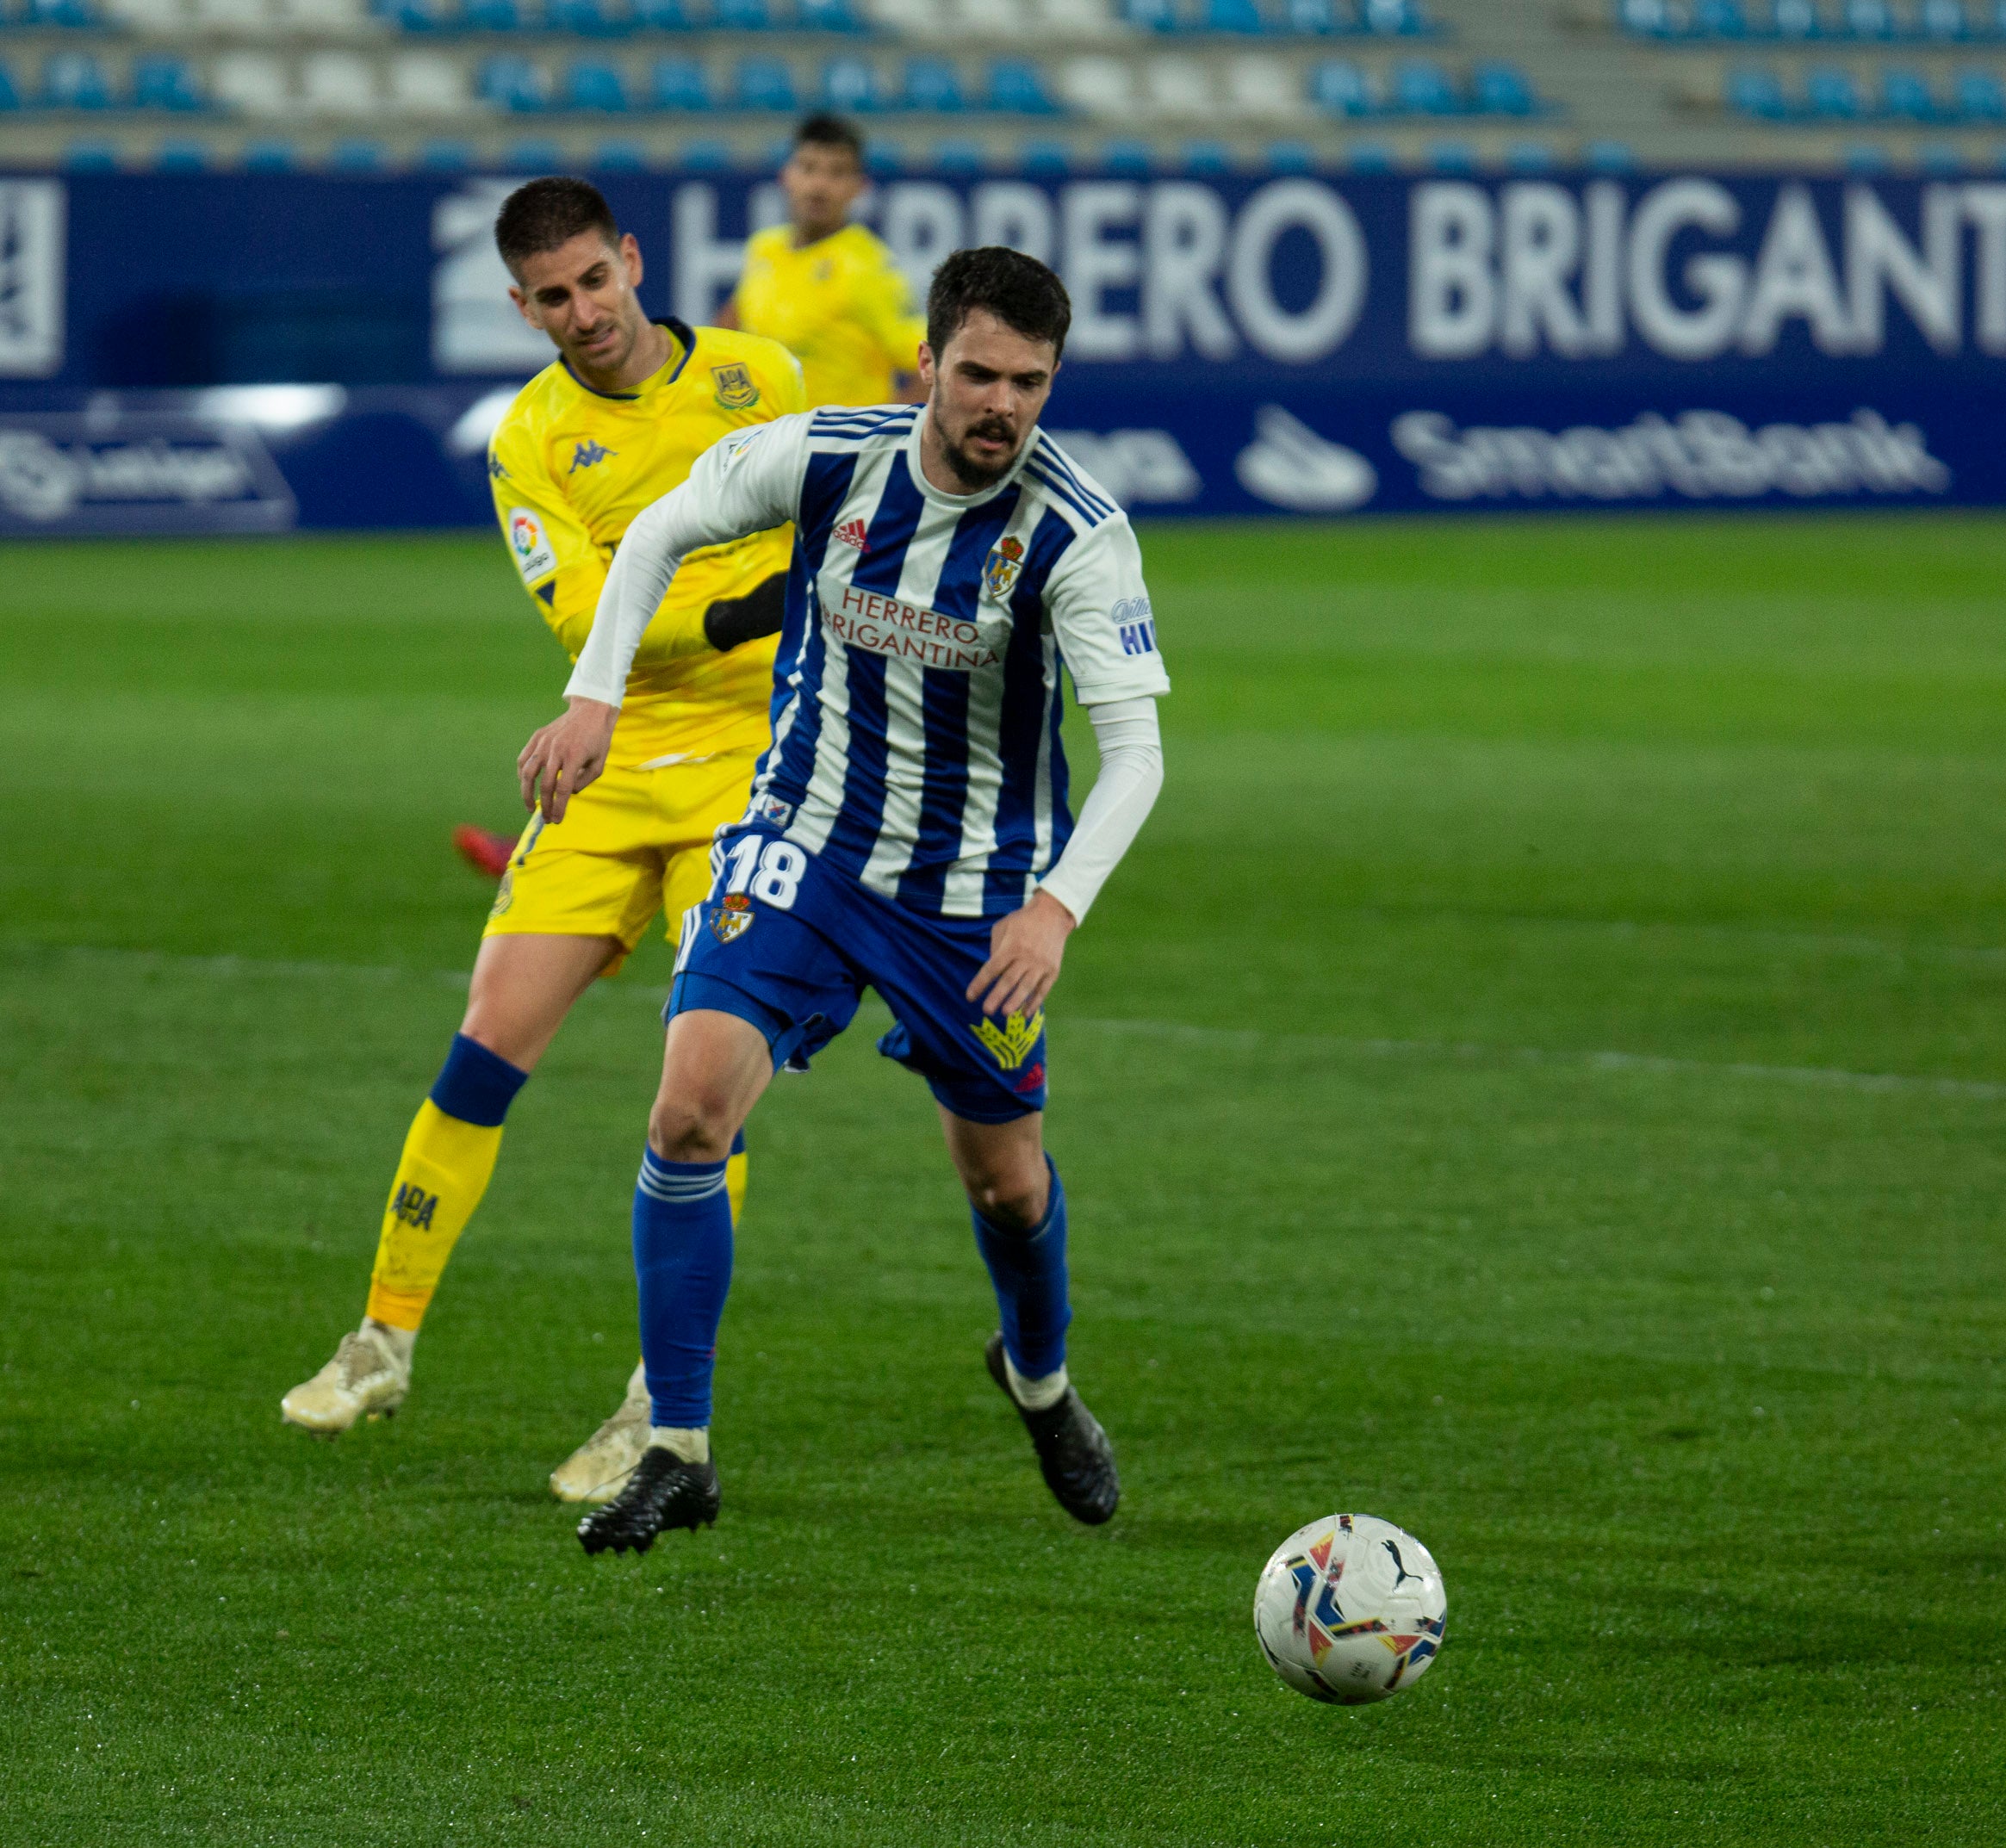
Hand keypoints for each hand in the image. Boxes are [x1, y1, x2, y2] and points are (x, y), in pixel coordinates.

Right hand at [516, 697, 617, 822]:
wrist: (590, 710)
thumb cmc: (598, 738)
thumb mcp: (599, 762)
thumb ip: (585, 781)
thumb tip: (569, 793)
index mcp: (575, 757)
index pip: (564, 789)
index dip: (559, 807)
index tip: (556, 820)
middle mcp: (556, 750)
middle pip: (545, 785)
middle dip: (545, 806)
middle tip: (546, 818)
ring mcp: (544, 742)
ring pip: (527, 772)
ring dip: (526, 793)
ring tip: (530, 806)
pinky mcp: (537, 737)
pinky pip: (524, 758)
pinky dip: (522, 773)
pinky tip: (526, 784)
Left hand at [966, 889, 1076, 1020]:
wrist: (1053, 914)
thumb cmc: (1022, 920)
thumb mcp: (1002, 927)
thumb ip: (995, 948)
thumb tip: (992, 972)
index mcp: (1010, 946)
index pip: (991, 969)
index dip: (980, 983)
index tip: (970, 997)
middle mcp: (1026, 957)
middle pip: (1008, 980)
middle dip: (996, 997)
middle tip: (987, 1011)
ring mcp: (1041, 965)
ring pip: (1026, 987)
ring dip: (1015, 1002)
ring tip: (1005, 1013)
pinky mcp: (1053, 970)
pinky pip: (1043, 990)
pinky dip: (1035, 1003)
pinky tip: (1025, 1013)